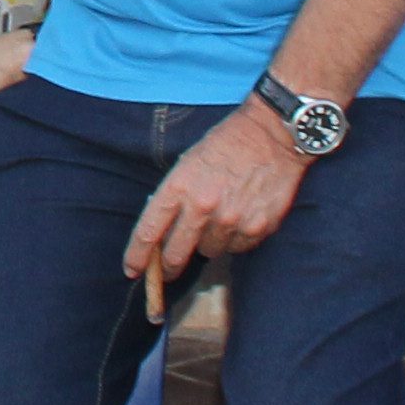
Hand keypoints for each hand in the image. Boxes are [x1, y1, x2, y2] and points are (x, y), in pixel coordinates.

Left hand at [127, 103, 305, 294]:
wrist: (272, 133)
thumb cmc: (226, 143)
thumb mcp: (189, 162)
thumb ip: (175, 196)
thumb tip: (163, 232)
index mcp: (179, 186)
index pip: (149, 231)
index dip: (137, 256)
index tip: (132, 270)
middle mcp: (202, 207)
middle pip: (175, 254)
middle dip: (168, 267)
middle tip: (168, 271)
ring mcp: (231, 220)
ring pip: (209, 252)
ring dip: (208, 243)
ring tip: (220, 218)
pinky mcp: (257, 228)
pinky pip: (237, 248)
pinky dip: (234, 239)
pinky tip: (241, 216)